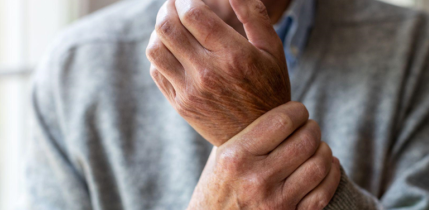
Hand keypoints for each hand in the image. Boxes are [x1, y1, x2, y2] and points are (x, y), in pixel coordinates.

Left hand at [146, 0, 289, 145]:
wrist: (259, 137)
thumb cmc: (269, 87)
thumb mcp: (272, 49)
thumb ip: (253, 14)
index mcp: (233, 56)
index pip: (193, 14)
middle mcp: (208, 73)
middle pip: (168, 27)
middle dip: (168, 8)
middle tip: (176, 5)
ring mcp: (191, 91)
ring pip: (155, 48)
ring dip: (159, 30)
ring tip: (170, 25)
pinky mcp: (181, 104)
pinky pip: (157, 70)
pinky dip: (160, 53)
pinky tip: (172, 49)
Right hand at [187, 102, 340, 209]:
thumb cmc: (217, 188)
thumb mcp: (220, 156)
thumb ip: (246, 133)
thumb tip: (276, 103)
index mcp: (236, 157)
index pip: (282, 121)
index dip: (297, 110)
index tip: (298, 111)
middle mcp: (257, 179)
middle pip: (305, 140)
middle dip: (312, 128)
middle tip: (308, 127)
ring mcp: (275, 202)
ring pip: (319, 164)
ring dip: (323, 150)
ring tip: (316, 146)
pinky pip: (324, 192)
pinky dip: (332, 174)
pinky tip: (327, 166)